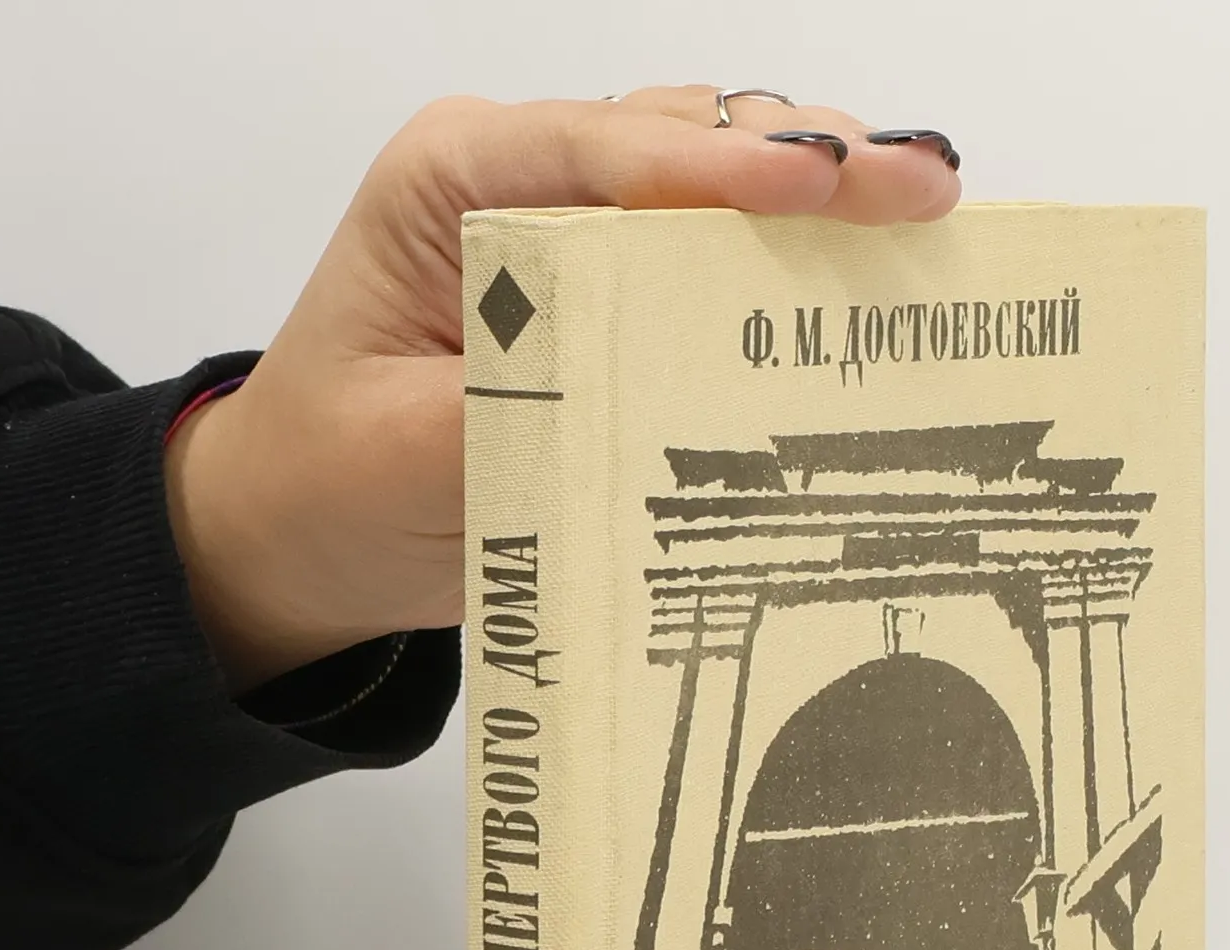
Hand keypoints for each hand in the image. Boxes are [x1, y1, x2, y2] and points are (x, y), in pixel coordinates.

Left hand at [165, 89, 961, 691]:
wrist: (303, 531)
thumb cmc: (331, 482)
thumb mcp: (412, 459)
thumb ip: (529, 414)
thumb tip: (650, 403)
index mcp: (451, 182)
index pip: (605, 151)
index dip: (725, 165)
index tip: (826, 184)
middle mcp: (519, 182)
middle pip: (685, 139)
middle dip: (811, 161)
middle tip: (922, 192)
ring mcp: (573, 232)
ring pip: (716, 182)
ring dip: (822, 201)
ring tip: (927, 219)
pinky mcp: (610, 295)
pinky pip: (713, 259)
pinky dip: (793, 267)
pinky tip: (868, 281)